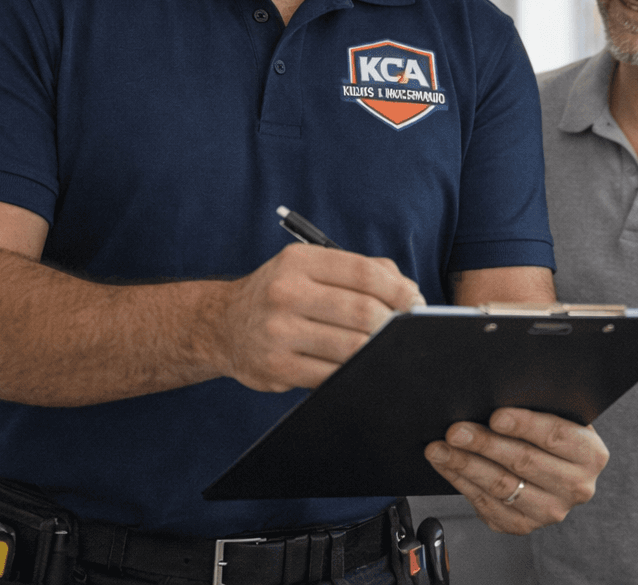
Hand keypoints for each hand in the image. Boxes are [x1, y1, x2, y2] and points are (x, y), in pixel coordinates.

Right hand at [213, 243, 424, 392]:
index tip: (415, 301)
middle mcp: (285, 293)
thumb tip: (407, 290)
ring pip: (352, 347)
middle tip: (406, 329)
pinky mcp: (276, 368)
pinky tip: (364, 367)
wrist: (222, 325)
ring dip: (379, 350)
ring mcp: (278, 332)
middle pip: (362, 311)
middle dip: (394, 323)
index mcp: (299, 262)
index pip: (363, 273)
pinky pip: (332, 375)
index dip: (398, 289)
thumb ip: (361, 270)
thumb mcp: (310, 267)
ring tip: (389, 348)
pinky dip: (356, 372)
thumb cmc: (281, 294)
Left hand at [424, 408, 608, 533]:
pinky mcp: (523, 525)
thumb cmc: (552, 433)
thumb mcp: (560, 415)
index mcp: (591, 454)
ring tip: (440, 449)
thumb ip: (541, 406)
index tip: (494, 416)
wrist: (556, 469)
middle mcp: (576, 486)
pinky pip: (486, 505)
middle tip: (456, 431)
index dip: (524, 425)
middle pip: (524, 462)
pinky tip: (447, 466)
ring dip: (465, 465)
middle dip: (484, 444)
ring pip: (501, 486)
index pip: (555, 436)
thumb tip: (498, 391)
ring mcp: (550, 510)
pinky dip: (462, 482)